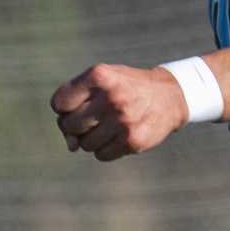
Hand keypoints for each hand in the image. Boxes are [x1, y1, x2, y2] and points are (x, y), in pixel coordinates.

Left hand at [51, 62, 188, 161]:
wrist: (170, 95)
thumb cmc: (126, 88)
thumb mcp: (102, 81)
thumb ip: (75, 106)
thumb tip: (71, 146)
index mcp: (100, 76)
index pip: (59, 103)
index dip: (65, 107)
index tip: (79, 104)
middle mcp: (111, 97)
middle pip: (69, 125)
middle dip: (76, 125)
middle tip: (93, 117)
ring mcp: (122, 121)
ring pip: (84, 144)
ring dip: (92, 138)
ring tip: (110, 125)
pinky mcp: (132, 140)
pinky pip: (101, 155)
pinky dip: (106, 149)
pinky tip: (119, 135)